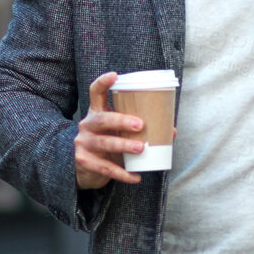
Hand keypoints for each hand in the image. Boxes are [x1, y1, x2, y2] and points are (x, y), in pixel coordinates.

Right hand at [75, 72, 172, 189]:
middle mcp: (87, 126)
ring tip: (141, 148)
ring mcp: (84, 144)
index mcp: (96, 113)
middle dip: (121, 120)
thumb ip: (137, 130)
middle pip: (102, 119)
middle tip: (140, 125)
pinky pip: (106, 167)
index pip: (95, 93)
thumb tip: (171, 131)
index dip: (103, 83)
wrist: (83, 169)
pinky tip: (136, 177)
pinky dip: (123, 173)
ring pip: (104, 143)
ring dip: (124, 146)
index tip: (115, 75)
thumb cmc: (106, 145)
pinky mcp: (85, 162)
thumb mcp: (116, 133)